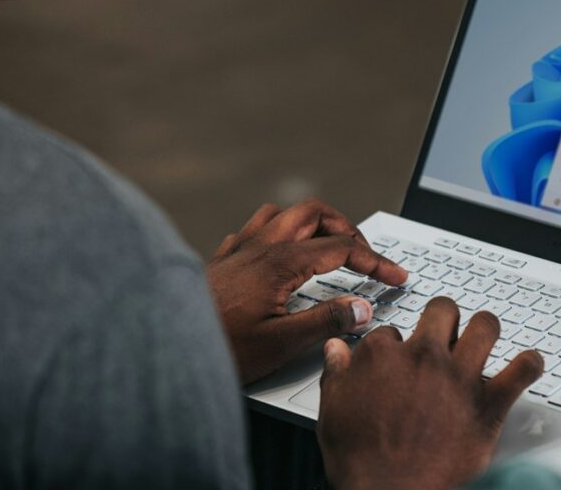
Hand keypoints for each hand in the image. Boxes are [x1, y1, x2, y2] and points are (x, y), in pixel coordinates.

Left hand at [207, 198, 407, 384]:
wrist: (165, 346)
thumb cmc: (218, 348)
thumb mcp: (281, 344)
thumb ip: (326, 322)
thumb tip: (362, 308)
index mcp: (279, 262)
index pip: (342, 248)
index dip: (376, 261)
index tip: (395, 276)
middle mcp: (259, 245)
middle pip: (314, 213)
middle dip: (347, 228)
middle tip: (365, 255)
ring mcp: (238, 249)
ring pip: (282, 213)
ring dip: (312, 223)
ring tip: (328, 246)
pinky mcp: (222, 260)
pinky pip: (254, 229)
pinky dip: (279, 233)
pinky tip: (280, 255)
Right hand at [317, 297, 544, 489]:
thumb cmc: (363, 461)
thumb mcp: (333, 411)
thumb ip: (336, 374)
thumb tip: (336, 350)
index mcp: (383, 356)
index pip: (390, 332)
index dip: (395, 345)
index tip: (397, 358)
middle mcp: (424, 357)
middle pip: (442, 311)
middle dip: (443, 318)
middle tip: (444, 332)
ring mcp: (459, 377)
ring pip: (485, 326)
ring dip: (485, 330)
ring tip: (483, 336)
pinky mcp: (488, 404)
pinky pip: (522, 371)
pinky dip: (529, 365)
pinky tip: (527, 365)